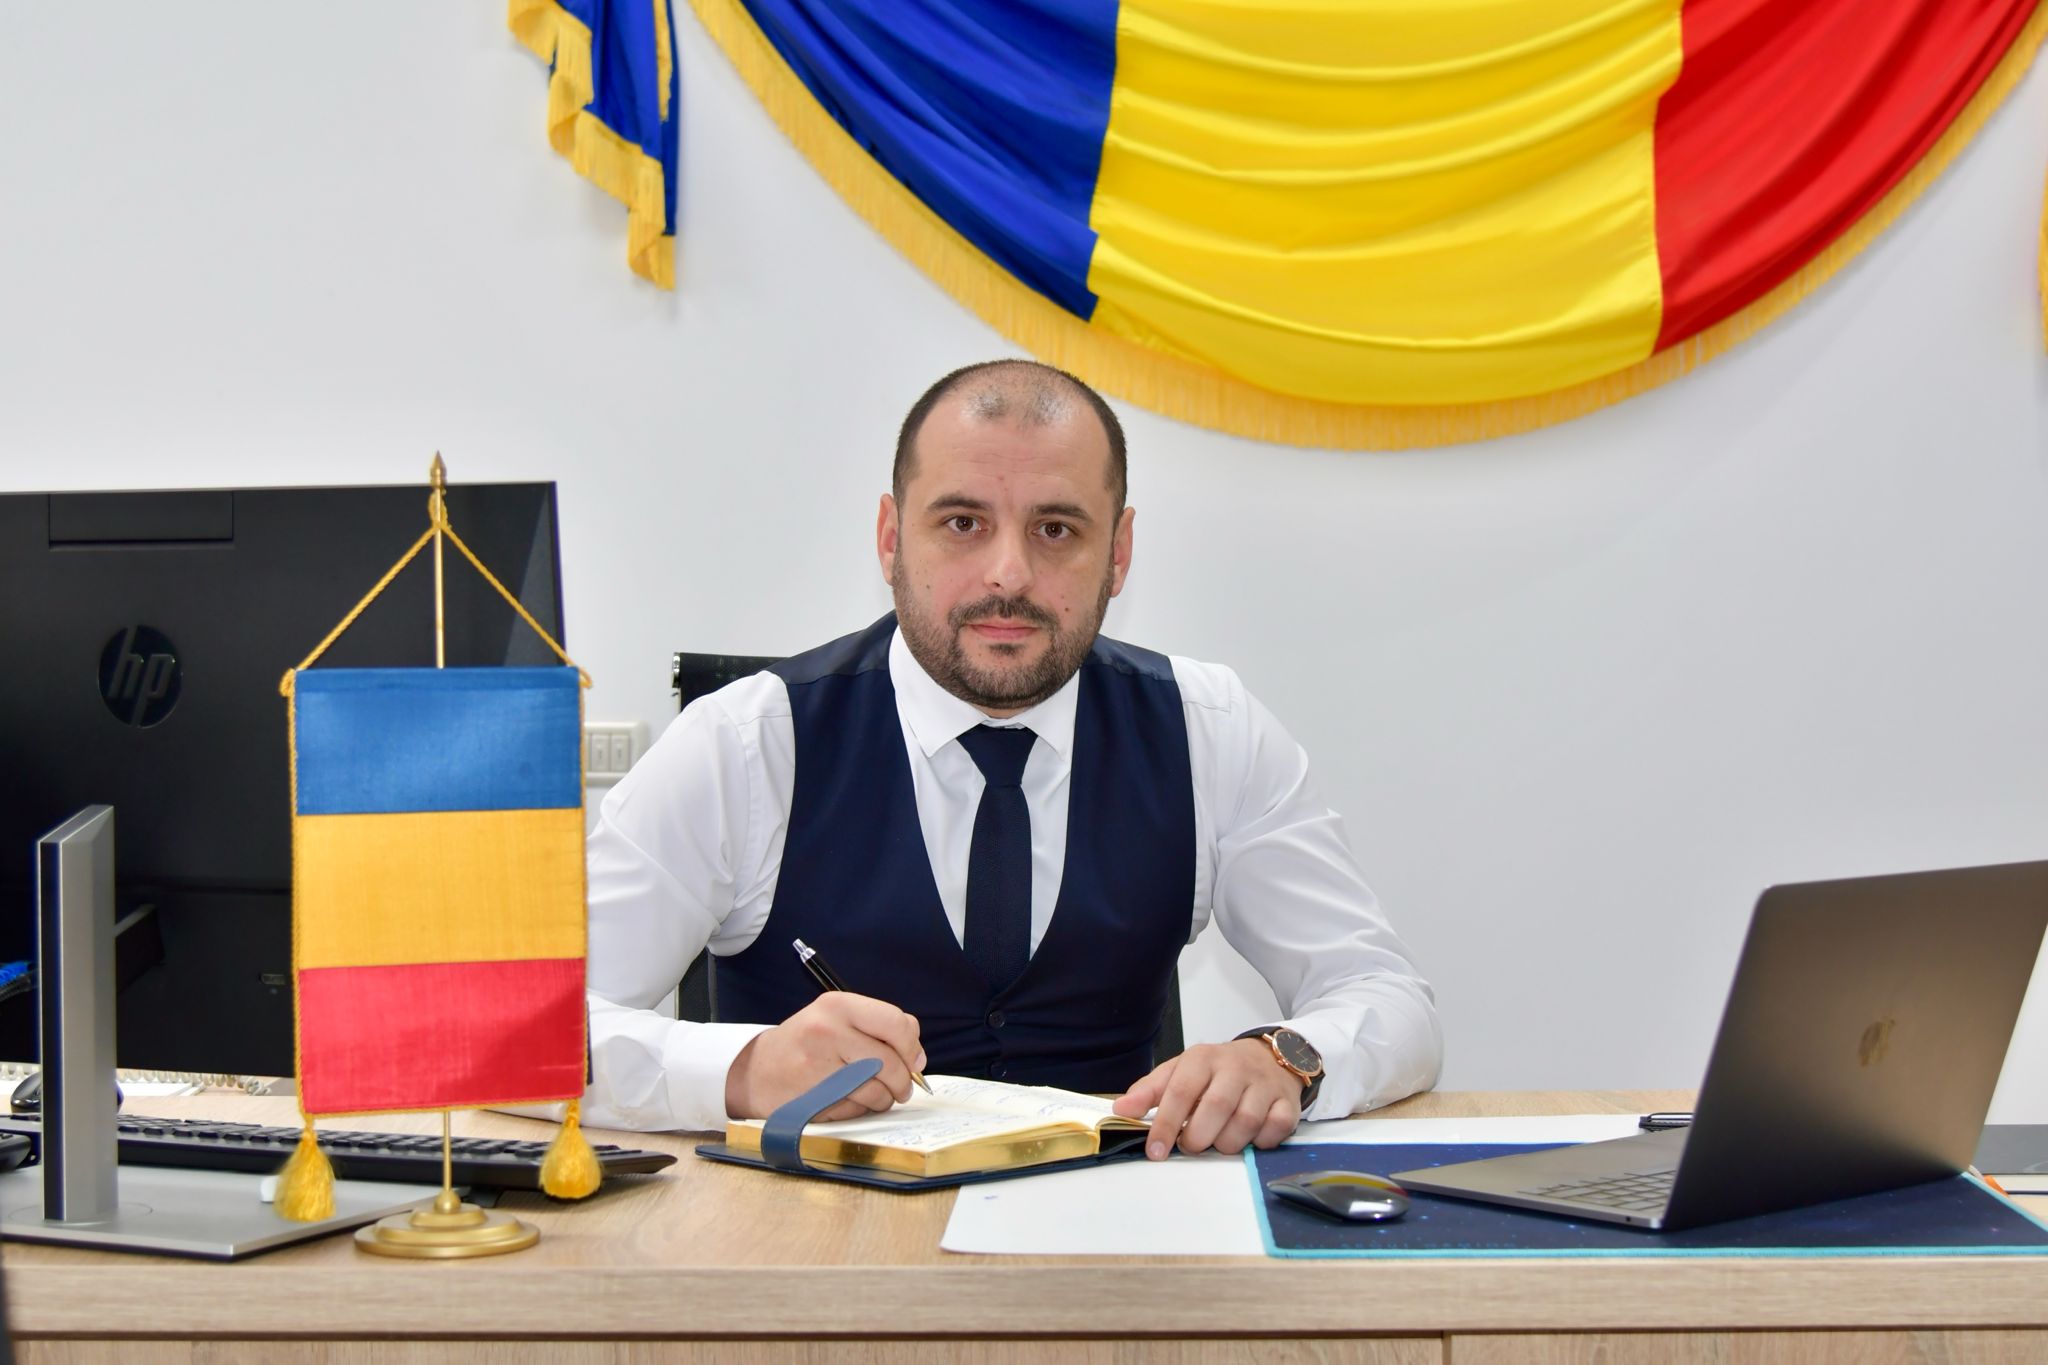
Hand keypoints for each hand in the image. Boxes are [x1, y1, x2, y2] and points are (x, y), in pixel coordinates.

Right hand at [724, 993, 925, 1120]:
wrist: (754, 1071)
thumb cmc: (805, 1044)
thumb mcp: (837, 1019)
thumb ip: (880, 1027)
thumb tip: (918, 1057)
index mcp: (837, 1005)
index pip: (896, 1023)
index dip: (912, 1047)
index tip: (914, 1060)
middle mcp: (827, 1031)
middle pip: (890, 1063)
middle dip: (902, 1081)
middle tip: (901, 1087)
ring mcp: (818, 1067)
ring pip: (877, 1091)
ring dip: (883, 1099)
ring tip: (871, 1093)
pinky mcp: (813, 1098)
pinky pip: (857, 1110)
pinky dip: (861, 1111)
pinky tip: (847, 1101)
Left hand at [1111, 1039, 1302, 1159]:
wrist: (1269, 1057)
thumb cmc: (1219, 1070)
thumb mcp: (1181, 1071)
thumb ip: (1151, 1090)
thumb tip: (1121, 1109)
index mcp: (1203, 1058)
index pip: (1181, 1090)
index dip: (1166, 1123)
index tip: (1155, 1150)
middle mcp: (1235, 1068)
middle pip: (1216, 1107)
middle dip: (1198, 1137)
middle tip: (1190, 1145)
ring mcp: (1264, 1085)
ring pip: (1246, 1121)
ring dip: (1227, 1142)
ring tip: (1217, 1141)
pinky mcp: (1287, 1102)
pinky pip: (1276, 1127)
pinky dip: (1260, 1141)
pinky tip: (1249, 1139)